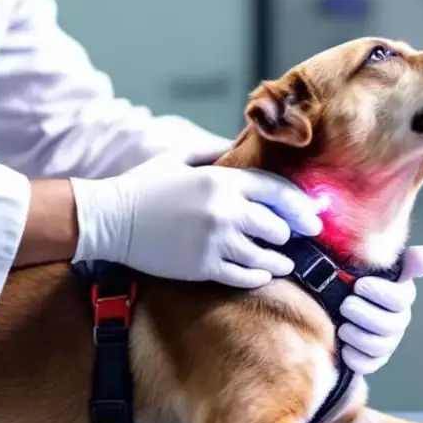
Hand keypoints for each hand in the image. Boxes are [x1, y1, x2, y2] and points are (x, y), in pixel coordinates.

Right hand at [71, 150, 322, 287]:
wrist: (110, 220)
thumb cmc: (143, 186)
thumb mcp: (177, 158)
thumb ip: (212, 151)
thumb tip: (238, 146)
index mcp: (221, 180)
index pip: (276, 192)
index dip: (299, 205)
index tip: (312, 215)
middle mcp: (224, 211)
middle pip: (276, 226)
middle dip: (288, 232)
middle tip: (294, 238)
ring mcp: (215, 242)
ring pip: (265, 255)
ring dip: (279, 259)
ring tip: (285, 262)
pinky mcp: (203, 267)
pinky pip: (245, 276)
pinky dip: (259, 276)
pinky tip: (264, 274)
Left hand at [336, 246, 422, 374]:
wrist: (339, 309)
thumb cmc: (359, 283)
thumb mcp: (377, 266)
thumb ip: (403, 260)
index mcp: (401, 295)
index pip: (401, 298)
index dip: (379, 293)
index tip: (359, 285)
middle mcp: (399, 319)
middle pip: (390, 324)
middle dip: (362, 313)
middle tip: (346, 304)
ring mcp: (388, 342)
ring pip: (378, 345)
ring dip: (355, 334)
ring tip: (342, 325)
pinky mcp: (373, 360)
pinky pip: (367, 364)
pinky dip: (352, 355)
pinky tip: (343, 345)